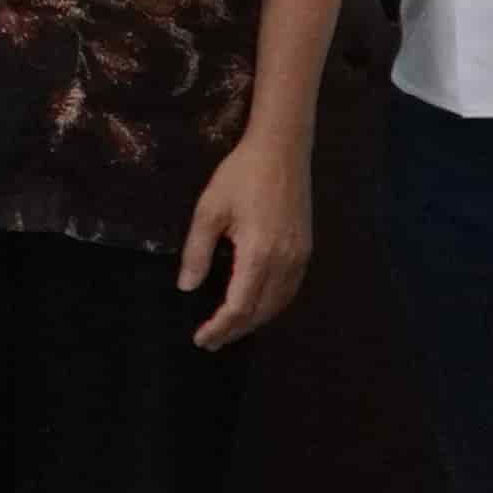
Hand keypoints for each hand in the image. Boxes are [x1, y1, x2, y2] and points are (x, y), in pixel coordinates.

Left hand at [177, 126, 314, 348]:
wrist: (281, 150)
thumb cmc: (241, 175)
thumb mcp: (209, 210)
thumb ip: (197, 251)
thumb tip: (186, 287)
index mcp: (259, 254)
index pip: (238, 307)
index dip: (219, 327)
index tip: (201, 338)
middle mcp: (284, 262)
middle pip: (260, 312)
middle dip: (235, 331)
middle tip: (211, 342)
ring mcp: (299, 257)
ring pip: (278, 304)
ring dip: (254, 322)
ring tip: (230, 330)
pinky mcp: (305, 250)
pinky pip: (289, 290)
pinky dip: (271, 306)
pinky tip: (257, 307)